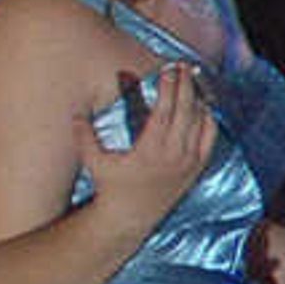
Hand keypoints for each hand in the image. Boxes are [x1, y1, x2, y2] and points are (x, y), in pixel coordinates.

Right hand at [81, 63, 213, 223]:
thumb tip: (75, 115)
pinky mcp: (196, 169)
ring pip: (201, 123)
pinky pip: (210, 138)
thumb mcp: (94, 161)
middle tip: (182, 66)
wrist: (130, 217)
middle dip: (185, 85)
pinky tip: (202, 105)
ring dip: (197, 98)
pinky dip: (208, 119)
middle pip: (186, 111)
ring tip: (190, 79)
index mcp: (151, 150)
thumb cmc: (110, 187)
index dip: (169, 87)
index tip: (168, 68)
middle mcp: (175, 155)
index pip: (165, 110)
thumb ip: (84, 136)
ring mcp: (189, 163)